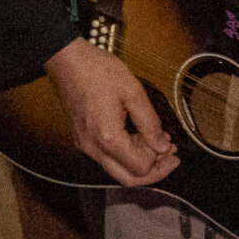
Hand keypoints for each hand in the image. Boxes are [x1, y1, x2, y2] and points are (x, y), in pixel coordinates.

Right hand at [44, 37, 178, 185]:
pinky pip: (107, 156)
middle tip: (170, 157)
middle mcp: (93, 147)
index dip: (160, 161)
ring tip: (158, 142)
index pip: (140, 168)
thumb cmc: (96, 70)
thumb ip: (150, 123)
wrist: (66, 60)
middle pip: (127, 178)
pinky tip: (138, 136)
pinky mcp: (83, 138)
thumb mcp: (133, 92)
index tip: (172, 147)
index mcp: (108, 137)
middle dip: (153, 171)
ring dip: (139, 160)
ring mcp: (85, 144)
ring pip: (117, 169)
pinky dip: (125, 152)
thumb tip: (162, 145)